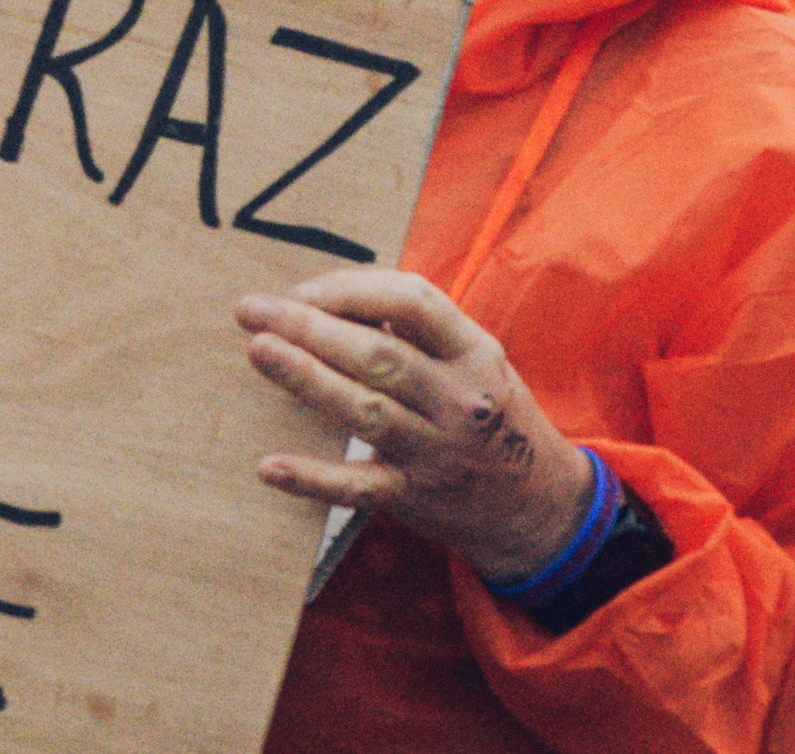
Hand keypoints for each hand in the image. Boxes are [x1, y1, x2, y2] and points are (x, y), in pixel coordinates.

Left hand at [235, 269, 592, 584]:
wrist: (542, 506)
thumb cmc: (488, 412)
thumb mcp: (473, 361)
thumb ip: (414, 331)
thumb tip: (327, 299)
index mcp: (474, 351)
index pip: (413, 301)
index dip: (351, 289)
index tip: (301, 290)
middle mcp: (460, 399)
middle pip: (378, 354)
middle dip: (309, 327)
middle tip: (252, 310)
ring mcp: (439, 451)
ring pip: (365, 410)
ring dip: (307, 379)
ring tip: (258, 352)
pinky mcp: (416, 498)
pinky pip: (358, 488)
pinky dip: (313, 478)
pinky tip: (270, 466)